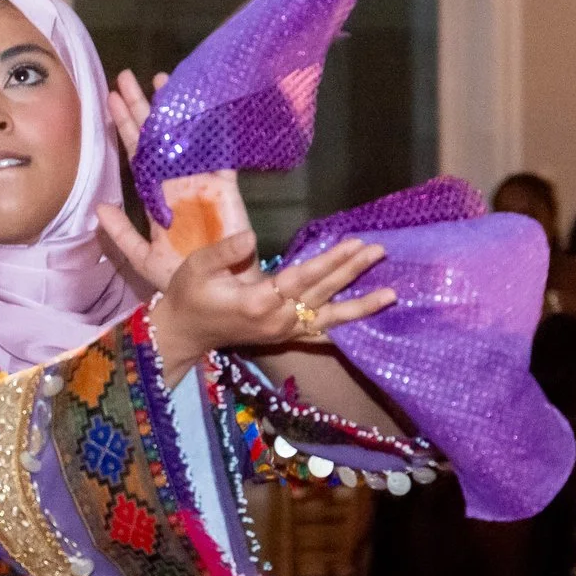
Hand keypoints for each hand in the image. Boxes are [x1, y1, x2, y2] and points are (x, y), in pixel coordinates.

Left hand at [95, 70, 246, 295]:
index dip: (125, 128)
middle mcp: (176, 183)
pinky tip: (206, 107)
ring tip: (163, 79)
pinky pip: (219, 156)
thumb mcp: (143, 257)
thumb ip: (121, 234)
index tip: (110, 100)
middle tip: (127, 76)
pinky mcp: (224, 189)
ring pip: (186, 137)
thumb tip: (99, 205)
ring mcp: (200, 183)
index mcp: (156, 197)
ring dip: (176, 111)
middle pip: (157, 138)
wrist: (216, 297)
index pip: (137, 154)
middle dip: (143, 107)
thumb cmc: (182, 280)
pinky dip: (214, 133)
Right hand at [141, 231, 394, 371]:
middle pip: (322, 294)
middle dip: (351, 271)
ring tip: (391, 294)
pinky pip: (320, 334)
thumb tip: (252, 237)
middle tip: (378, 251)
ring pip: (328, 318)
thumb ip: (224, 252)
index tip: (353, 244)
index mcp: (258, 301)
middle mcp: (277, 320)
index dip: (330, 261)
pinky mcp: (285, 337)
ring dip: (360, 305)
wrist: (184, 333)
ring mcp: (283, 333)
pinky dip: (344, 327)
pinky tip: (367, 320)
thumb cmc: (188, 295)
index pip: (302, 278)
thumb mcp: (196, 267)